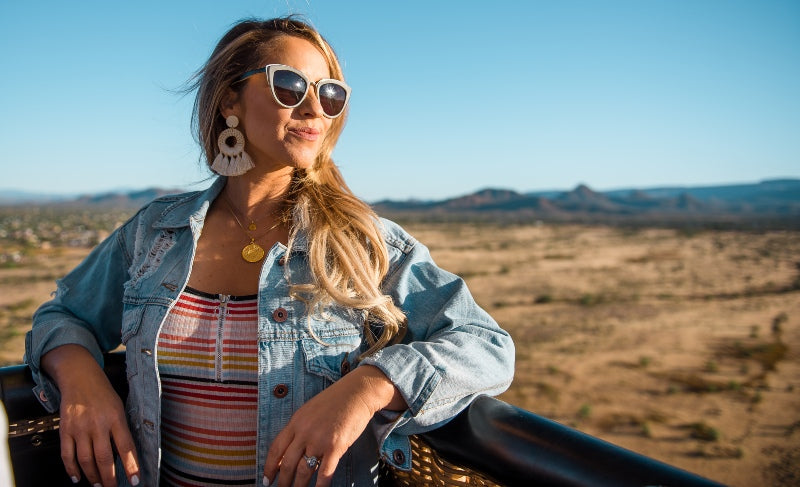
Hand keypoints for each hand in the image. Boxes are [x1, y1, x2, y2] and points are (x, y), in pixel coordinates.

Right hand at [42, 345, 139, 486]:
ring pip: (85, 460)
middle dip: (109, 478)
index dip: (131, 466)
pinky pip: (67, 455)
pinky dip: (72, 469)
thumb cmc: (104, 394)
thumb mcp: (120, 407)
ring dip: (92, 477)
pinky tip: (77, 477)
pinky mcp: (65, 430)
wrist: (80, 377)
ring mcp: (80, 428)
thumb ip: (122, 430)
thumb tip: (127, 456)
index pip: (126, 446)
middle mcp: (98, 424)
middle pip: (103, 458)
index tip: (135, 481)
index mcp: (116, 418)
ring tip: (98, 484)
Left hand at [262, 365, 405, 486]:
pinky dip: (320, 485)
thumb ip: (300, 429)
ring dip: (299, 486)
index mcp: (295, 422)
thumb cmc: (335, 401)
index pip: (275, 449)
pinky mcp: (336, 446)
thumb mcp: (310, 411)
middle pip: (287, 464)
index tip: (266, 480)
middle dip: (283, 482)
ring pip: (303, 471)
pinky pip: (325, 472)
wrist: (357, 392)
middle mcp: (304, 432)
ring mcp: (319, 439)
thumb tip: (291, 450)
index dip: (268, 467)